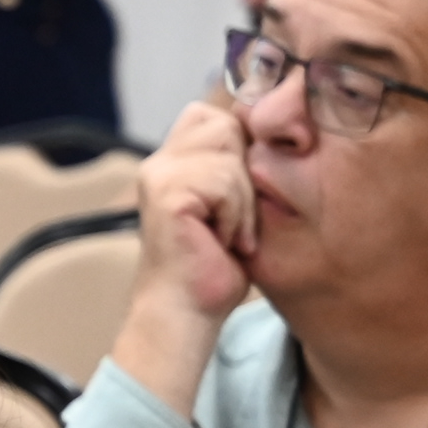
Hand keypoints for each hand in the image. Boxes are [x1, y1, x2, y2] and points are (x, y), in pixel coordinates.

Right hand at [136, 98, 259, 322]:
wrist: (185, 311)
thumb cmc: (212, 265)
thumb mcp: (230, 204)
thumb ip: (234, 166)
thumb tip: (269, 134)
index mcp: (170, 161)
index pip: (212, 116)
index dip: (239, 145)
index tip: (240, 192)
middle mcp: (158, 162)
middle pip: (226, 127)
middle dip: (244, 174)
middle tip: (233, 218)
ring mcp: (159, 176)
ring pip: (230, 156)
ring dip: (242, 200)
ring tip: (228, 234)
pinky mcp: (168, 195)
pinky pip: (225, 183)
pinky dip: (235, 215)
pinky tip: (221, 242)